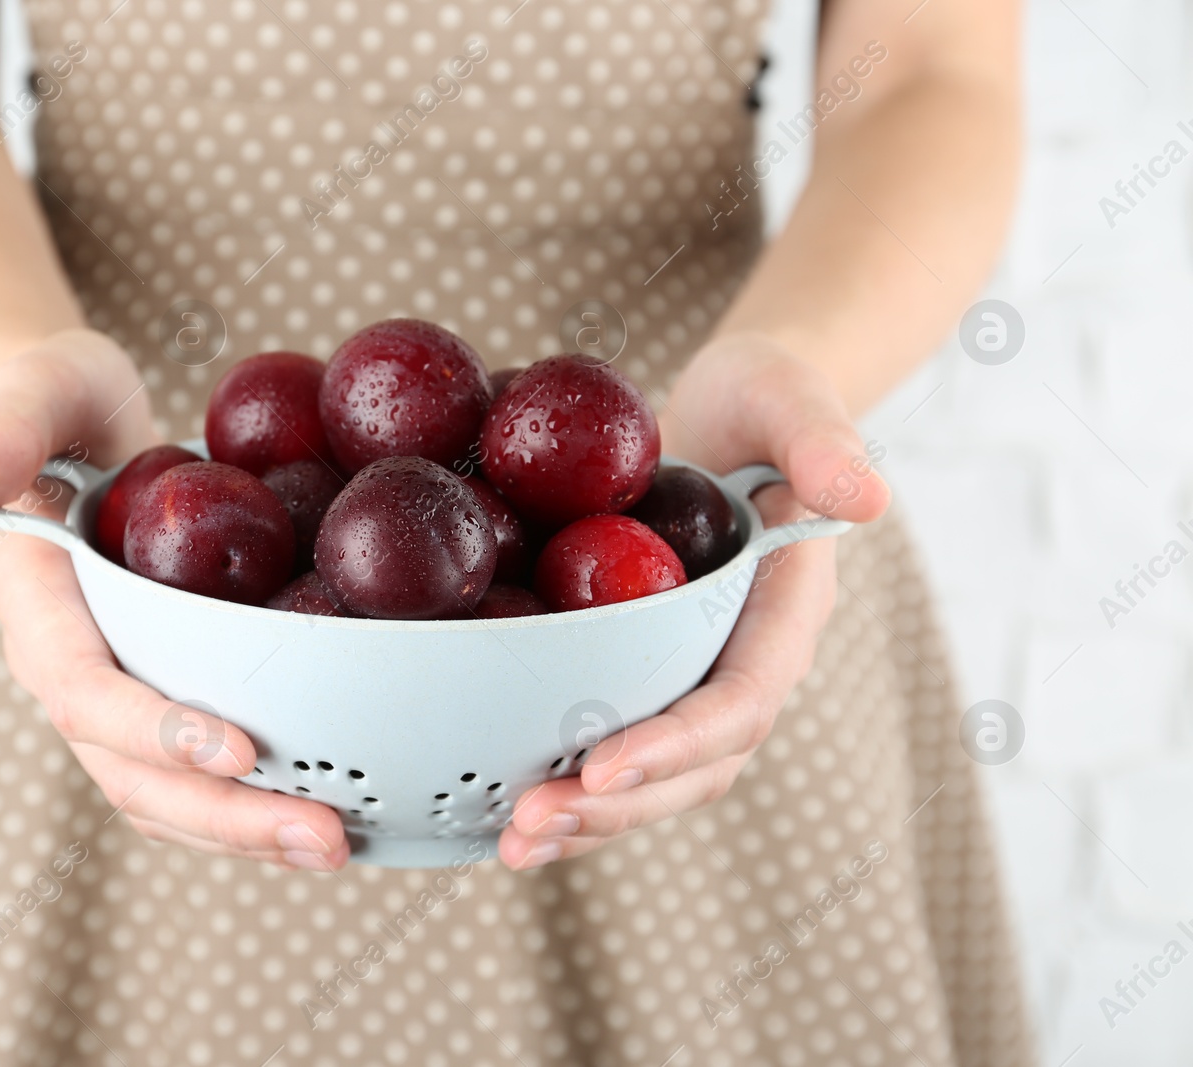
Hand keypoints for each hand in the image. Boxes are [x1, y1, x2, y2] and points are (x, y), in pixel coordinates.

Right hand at [0, 329, 350, 869]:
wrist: (79, 424)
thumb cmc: (56, 402)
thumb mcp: (31, 392)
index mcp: (36, 610)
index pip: (84, 692)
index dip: (154, 729)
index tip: (238, 750)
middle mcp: (68, 670)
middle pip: (132, 773)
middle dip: (224, 816)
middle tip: (322, 835)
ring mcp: (113, 693)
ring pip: (167, 793)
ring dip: (247, 829)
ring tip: (336, 843)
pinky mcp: (158, 694)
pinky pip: (195, 773)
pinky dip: (252, 802)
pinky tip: (328, 808)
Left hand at [499, 332, 891, 869]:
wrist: (732, 414)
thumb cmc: (764, 399)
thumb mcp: (792, 398)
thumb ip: (825, 442)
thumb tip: (866, 495)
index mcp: (784, 616)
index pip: (740, 700)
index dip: (676, 742)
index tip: (601, 765)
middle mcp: (742, 665)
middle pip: (691, 767)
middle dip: (614, 806)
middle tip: (529, 824)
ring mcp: (693, 680)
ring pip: (651, 779)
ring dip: (583, 819)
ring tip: (509, 842)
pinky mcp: (644, 678)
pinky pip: (610, 748)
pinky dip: (562, 786)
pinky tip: (493, 811)